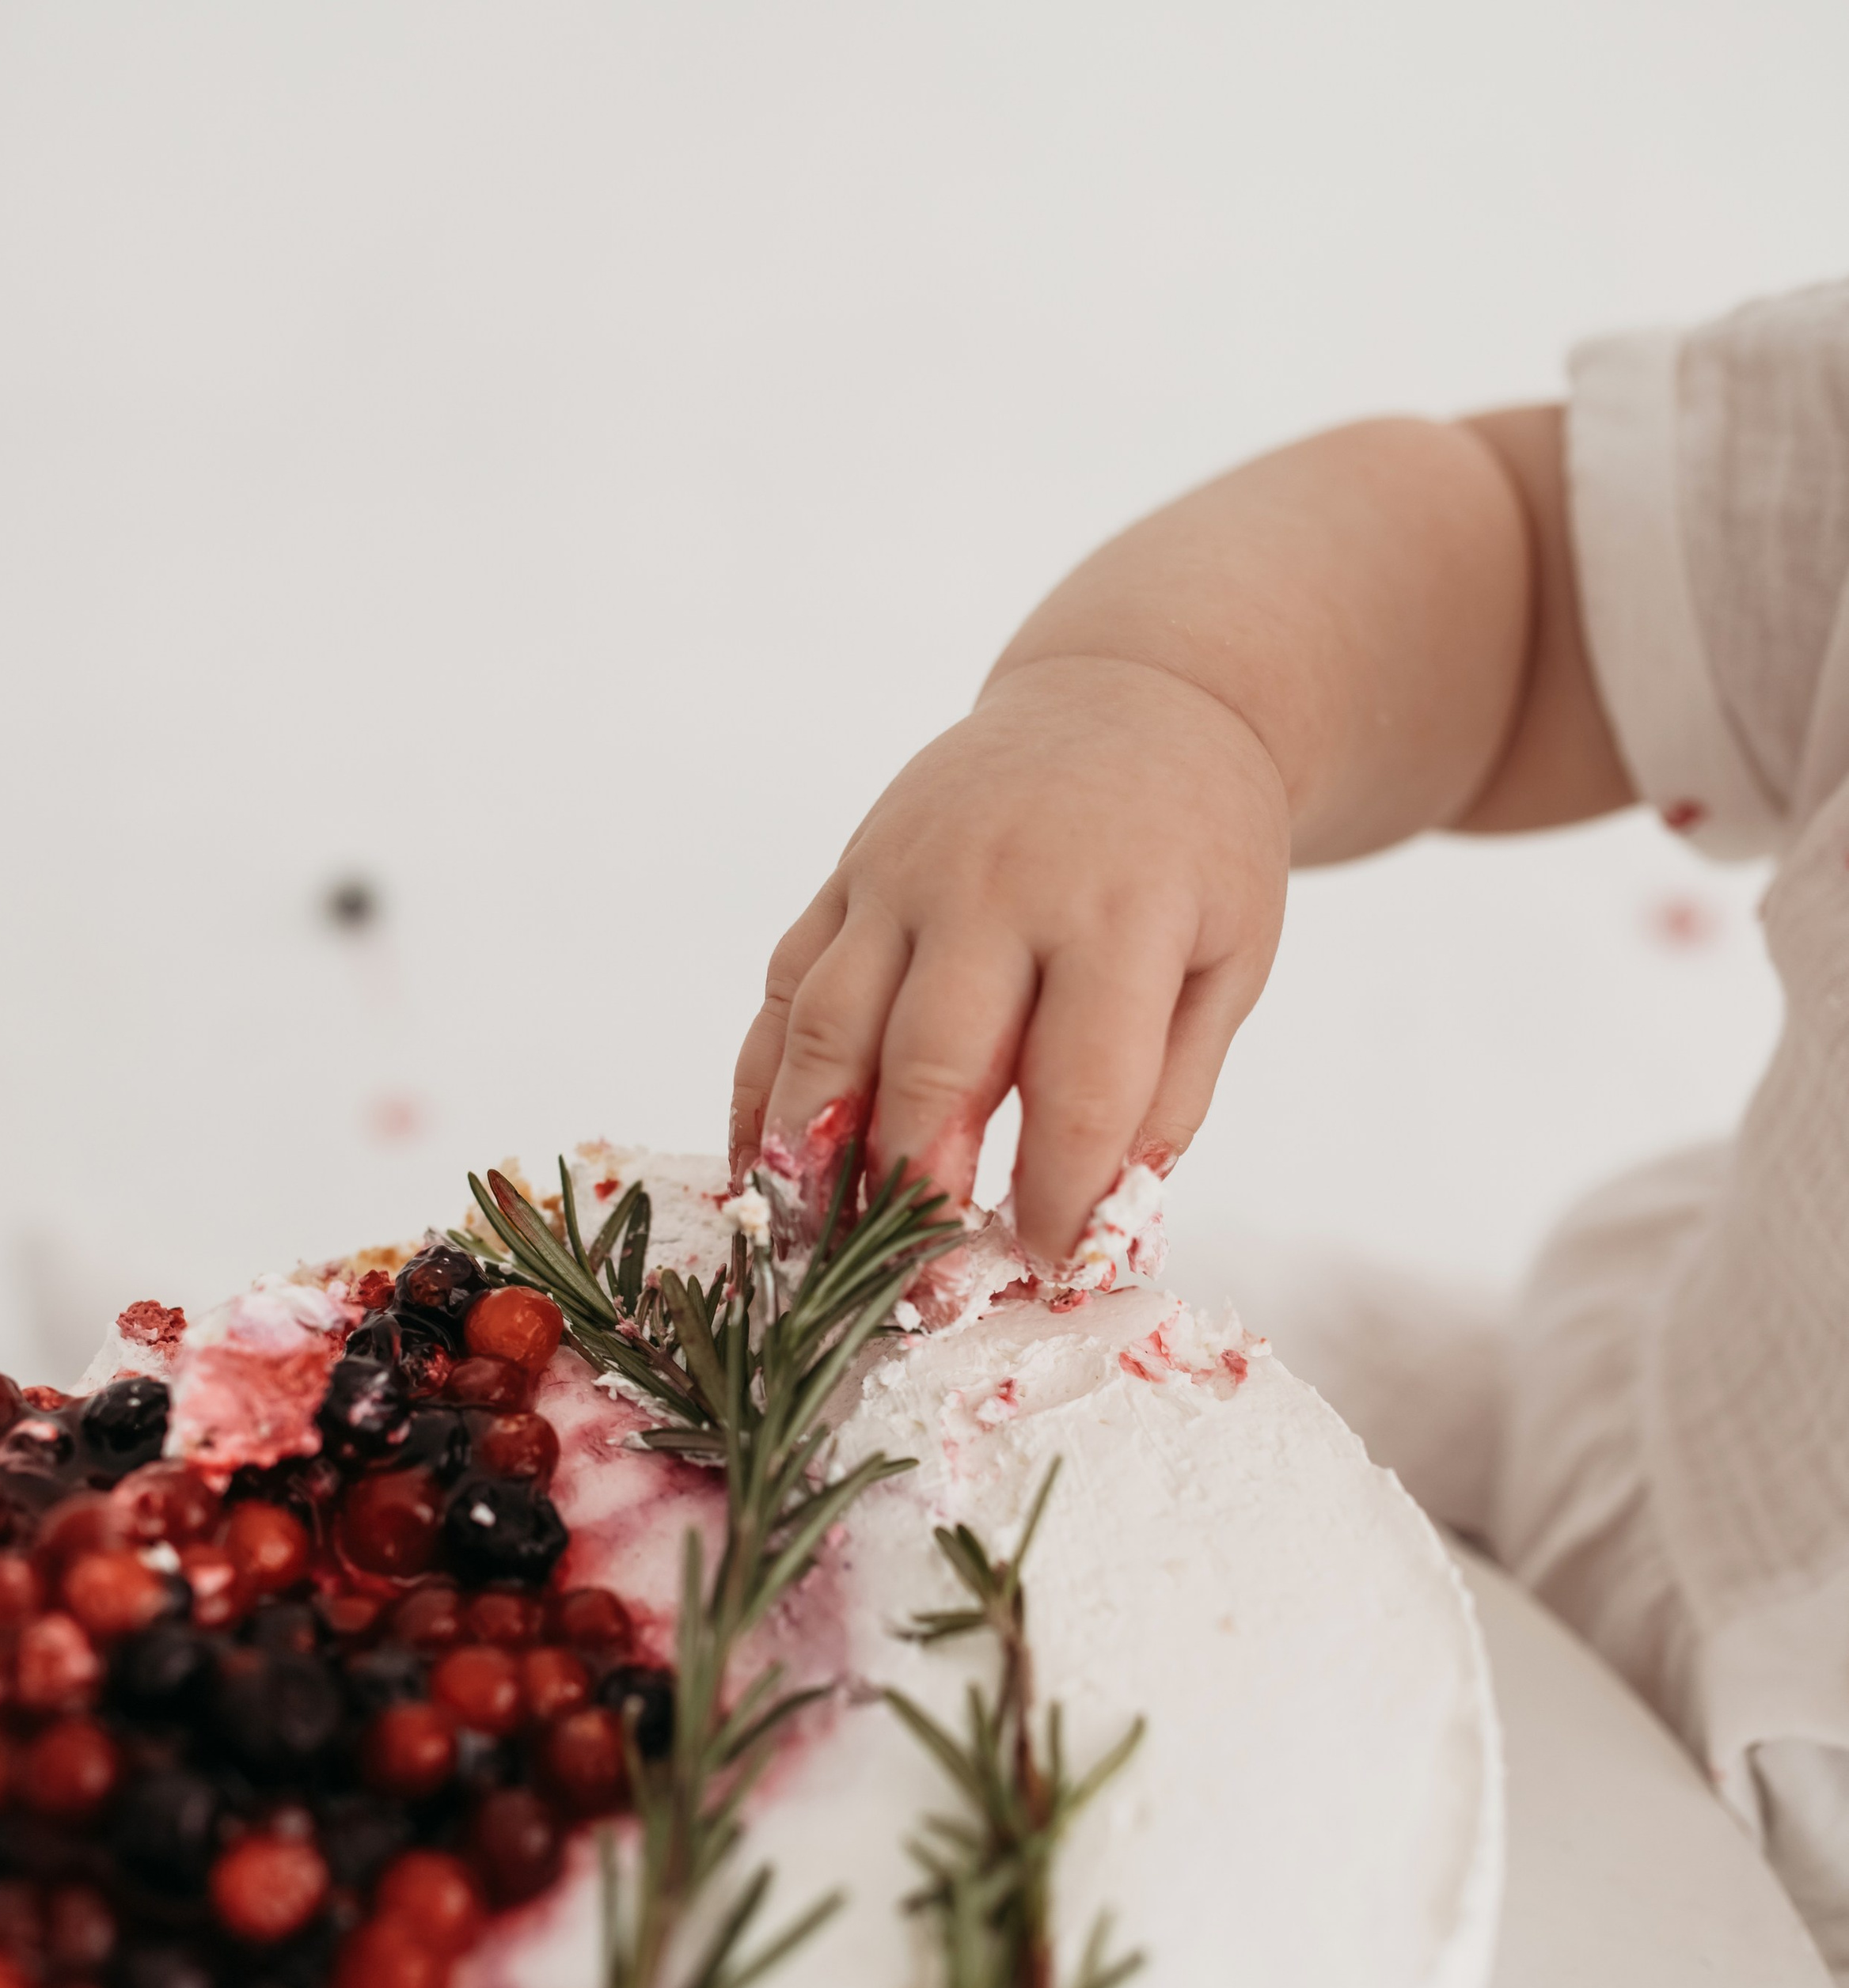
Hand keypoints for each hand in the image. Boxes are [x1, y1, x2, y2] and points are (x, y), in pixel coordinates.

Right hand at [731, 655, 1288, 1260]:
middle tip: (914, 1289)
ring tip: (805, 1245)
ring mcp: (904, 873)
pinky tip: (760, 1166)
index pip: (1079, 1086)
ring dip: (810, 1148)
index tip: (1047, 1269)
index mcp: (1117, 914)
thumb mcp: (1227, 964)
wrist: (1129, 699)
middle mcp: (997, 887)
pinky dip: (760, 1083)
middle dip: (916, 1192)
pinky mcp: (848, 873)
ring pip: (831, 1026)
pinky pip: (785, 988)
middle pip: (933, 1062)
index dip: (1058, 1197)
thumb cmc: (1193, 853)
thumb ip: (1169, 1096)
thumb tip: (1100, 1229)